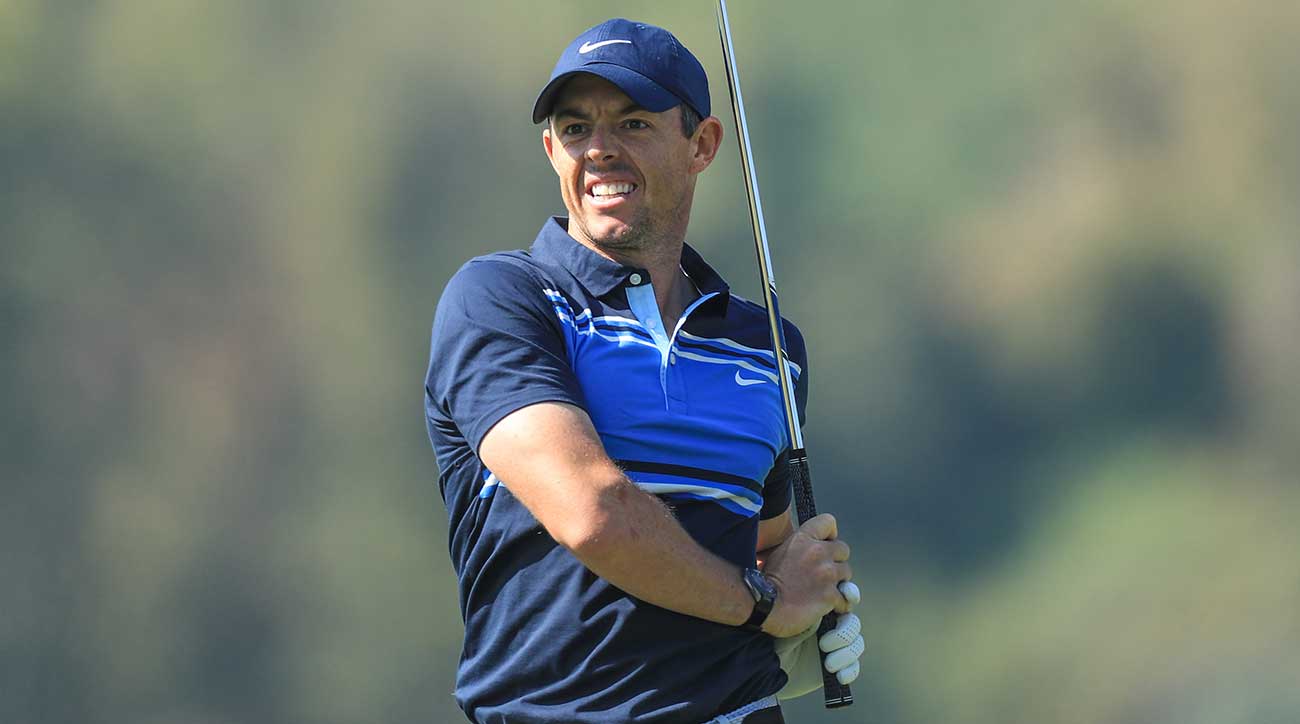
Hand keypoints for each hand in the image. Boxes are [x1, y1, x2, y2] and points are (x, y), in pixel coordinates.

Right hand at [758, 514, 851, 637]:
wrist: (762, 605)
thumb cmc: (764, 582)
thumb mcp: (777, 553)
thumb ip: (798, 548)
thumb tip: (806, 553)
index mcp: (802, 538)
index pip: (828, 522)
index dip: (829, 534)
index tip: (826, 544)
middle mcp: (817, 552)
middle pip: (843, 549)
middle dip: (836, 560)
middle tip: (825, 571)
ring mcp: (826, 574)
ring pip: (846, 572)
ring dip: (838, 581)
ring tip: (824, 589)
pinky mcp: (830, 595)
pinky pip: (845, 598)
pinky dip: (839, 604)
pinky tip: (829, 606)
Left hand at [775, 582, 864, 699]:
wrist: (766, 667)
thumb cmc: (775, 637)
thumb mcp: (794, 621)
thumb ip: (815, 611)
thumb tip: (834, 600)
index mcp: (822, 608)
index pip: (844, 597)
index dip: (850, 594)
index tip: (848, 596)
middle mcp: (832, 626)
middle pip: (852, 623)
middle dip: (843, 633)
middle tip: (823, 644)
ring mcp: (836, 648)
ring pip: (856, 644)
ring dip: (845, 654)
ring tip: (828, 664)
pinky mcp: (838, 668)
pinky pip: (853, 667)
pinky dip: (849, 671)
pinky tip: (839, 676)